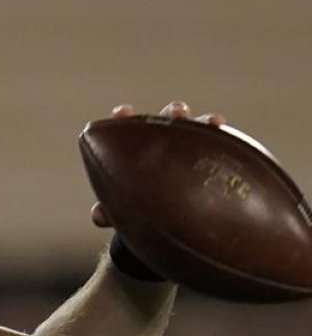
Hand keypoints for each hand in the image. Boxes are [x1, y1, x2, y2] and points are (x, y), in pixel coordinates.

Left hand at [90, 101, 225, 227]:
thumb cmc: (139, 208)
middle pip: (168, 121)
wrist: (168, 223)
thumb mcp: (124, 210)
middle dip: (173, 113)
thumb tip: (98, 215)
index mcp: (137, 149)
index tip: (124, 112)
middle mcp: (165, 143)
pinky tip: (237, 145)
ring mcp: (190, 149)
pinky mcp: (212, 160)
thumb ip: (110, 210)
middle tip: (179, 112)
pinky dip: (227, 144)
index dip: (126, 118)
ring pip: (198, 131)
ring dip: (205, 123)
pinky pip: (222, 150)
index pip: (129, 127)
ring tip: (215, 122)